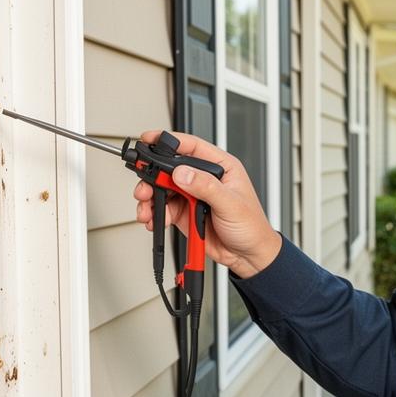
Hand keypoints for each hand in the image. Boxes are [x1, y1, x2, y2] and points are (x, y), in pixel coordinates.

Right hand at [132, 130, 283, 279]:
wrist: (248, 256)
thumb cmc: (251, 227)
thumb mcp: (231, 204)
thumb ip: (206, 187)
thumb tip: (182, 173)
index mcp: (220, 167)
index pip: (192, 147)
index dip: (169, 141)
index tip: (149, 139)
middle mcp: (204, 179)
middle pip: (170, 168)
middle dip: (152, 176)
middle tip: (144, 187)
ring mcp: (192, 196)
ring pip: (163, 189)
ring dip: (151, 198)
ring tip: (147, 209)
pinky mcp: (184, 213)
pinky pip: (163, 209)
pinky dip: (155, 214)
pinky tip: (154, 219)